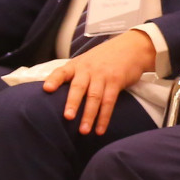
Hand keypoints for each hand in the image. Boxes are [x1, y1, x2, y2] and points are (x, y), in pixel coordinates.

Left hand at [41, 29, 156, 134]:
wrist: (131, 47)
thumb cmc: (104, 58)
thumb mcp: (86, 61)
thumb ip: (74, 75)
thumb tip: (55, 95)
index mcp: (77, 65)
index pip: (62, 72)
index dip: (54, 80)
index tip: (47, 89)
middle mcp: (88, 69)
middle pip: (79, 87)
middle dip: (73, 102)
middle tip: (68, 117)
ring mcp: (103, 75)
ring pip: (95, 97)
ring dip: (89, 115)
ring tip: (83, 131)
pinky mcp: (116, 82)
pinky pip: (109, 101)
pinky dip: (104, 117)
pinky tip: (100, 129)